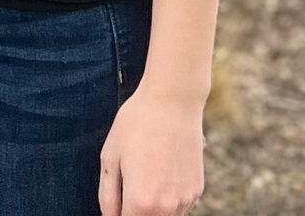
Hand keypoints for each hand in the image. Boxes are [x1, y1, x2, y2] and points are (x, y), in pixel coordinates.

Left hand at [98, 86, 202, 215]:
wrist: (174, 101)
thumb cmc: (136, 124)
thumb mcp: (110, 156)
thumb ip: (107, 195)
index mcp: (140, 201)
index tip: (115, 203)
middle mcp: (166, 207)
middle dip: (134, 212)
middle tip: (127, 188)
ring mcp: (184, 200)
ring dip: (152, 210)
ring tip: (144, 178)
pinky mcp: (197, 191)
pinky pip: (179, 208)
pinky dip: (168, 202)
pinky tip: (161, 175)